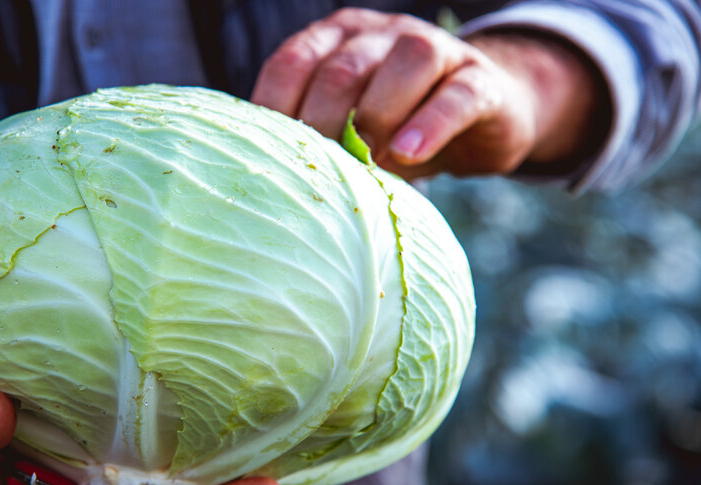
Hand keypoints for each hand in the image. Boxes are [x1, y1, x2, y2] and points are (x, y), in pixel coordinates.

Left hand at [252, 8, 607, 178]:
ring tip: (368, 160)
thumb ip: (319, 137)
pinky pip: (457, 94)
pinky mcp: (480, 80)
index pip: (293, 62)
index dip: (276, 108)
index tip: (270, 156)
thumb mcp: (352, 130)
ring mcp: (436, 49)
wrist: (484, 118)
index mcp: (338, 41)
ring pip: (407, 62)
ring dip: (379, 114)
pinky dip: (431, 124)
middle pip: (344, 68)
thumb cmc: (400, 129)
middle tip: (321, 168)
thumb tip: (272, 177)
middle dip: (325, 121)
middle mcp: (383, 35)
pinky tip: (409, 155)